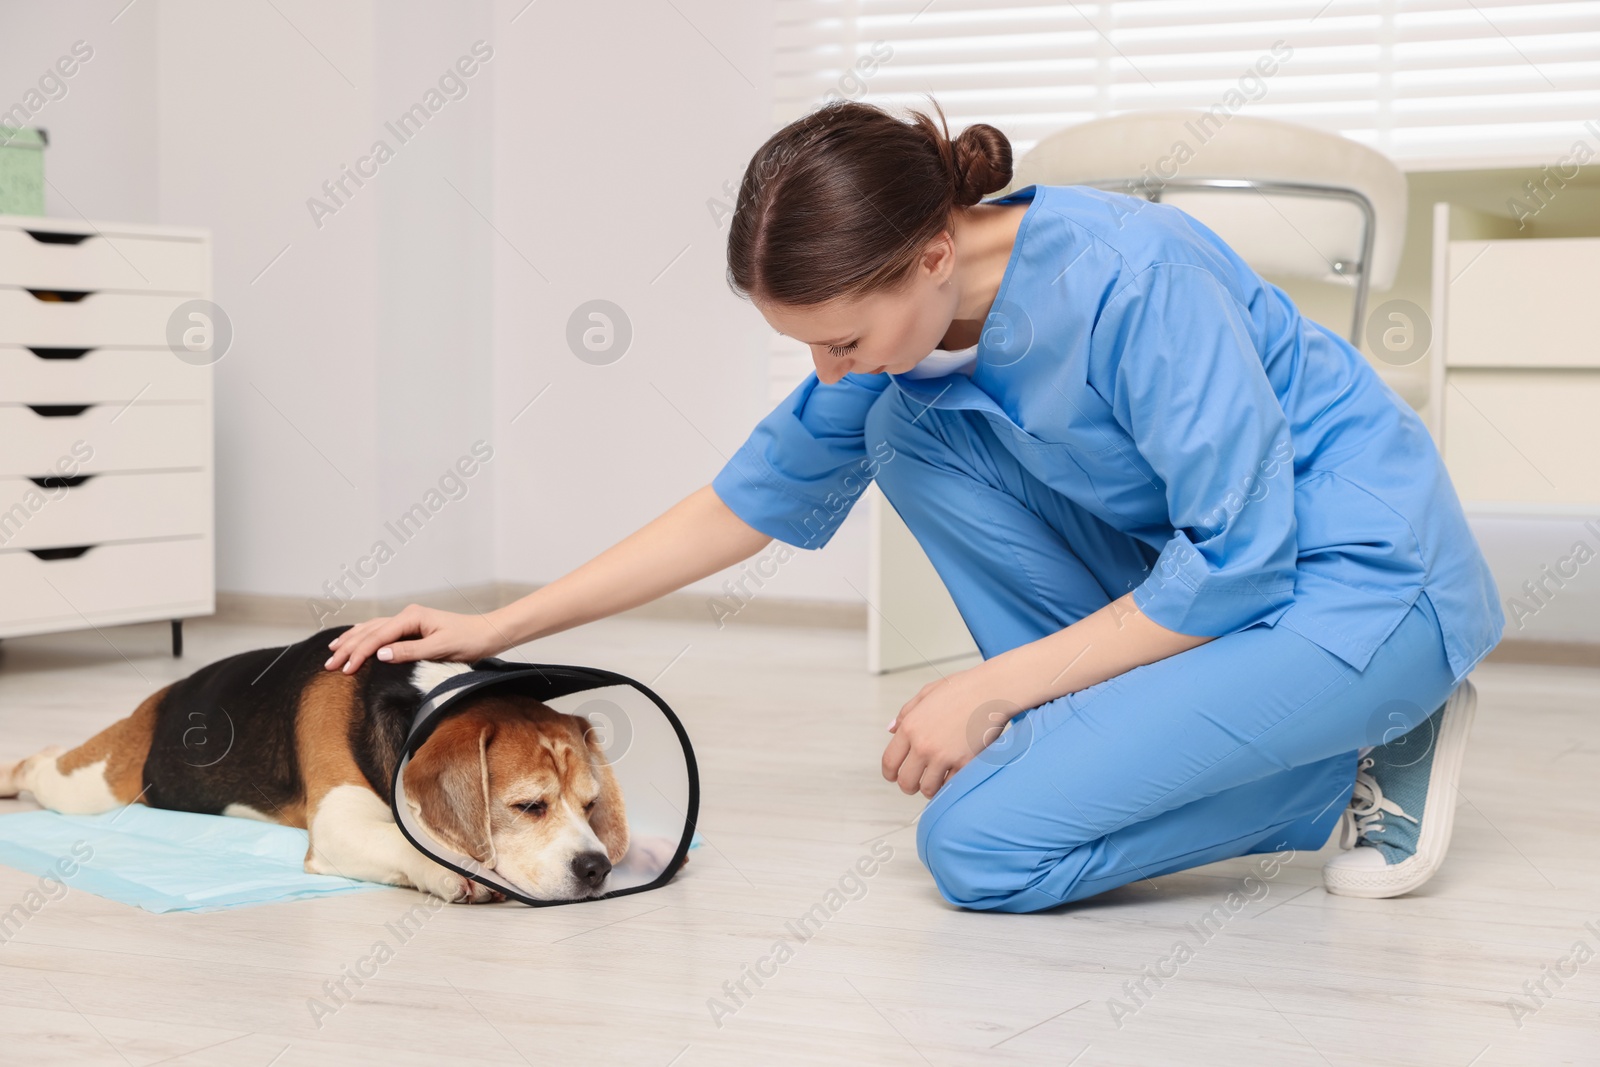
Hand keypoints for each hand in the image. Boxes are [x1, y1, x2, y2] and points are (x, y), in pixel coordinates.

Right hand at [323, 605, 508, 673]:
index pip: (377, 637)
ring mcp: (409, 620)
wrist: (487, 634)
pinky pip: (382, 630)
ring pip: (372, 629)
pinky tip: (356, 638)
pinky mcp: (412, 627)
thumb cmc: (468, 641)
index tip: (345, 669)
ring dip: (352, 640)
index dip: (359, 653)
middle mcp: (407, 615)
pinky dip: (365, 636)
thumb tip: (380, 654)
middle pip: (370, 631)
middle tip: (329, 664)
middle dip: (348, 647)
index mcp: (411, 617)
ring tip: (333, 651)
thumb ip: (409, 652)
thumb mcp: (440, 649)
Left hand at [882, 667, 1016, 797]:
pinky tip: (952, 776)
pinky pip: (951, 787)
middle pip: (905, 781)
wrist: (993, 690)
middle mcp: (924, 744)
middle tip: (916, 783)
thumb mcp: (927, 694)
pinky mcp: (965, 763)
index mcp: (911, 727)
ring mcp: (944, 756)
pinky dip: (950, 784)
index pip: (889, 762)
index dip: (889, 773)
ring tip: (936, 779)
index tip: (894, 776)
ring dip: (930, 787)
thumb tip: (891, 729)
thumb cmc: (963, 688)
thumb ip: (906, 713)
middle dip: (908, 786)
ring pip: (927, 789)